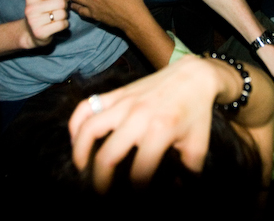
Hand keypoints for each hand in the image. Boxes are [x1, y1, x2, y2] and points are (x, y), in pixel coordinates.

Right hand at [23, 0, 69, 47]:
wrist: (31, 32)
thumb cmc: (40, 8)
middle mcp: (30, 8)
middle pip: (61, 2)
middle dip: (64, 5)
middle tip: (60, 8)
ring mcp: (34, 22)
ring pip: (62, 14)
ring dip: (64, 15)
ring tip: (58, 16)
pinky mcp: (40, 33)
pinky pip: (62, 25)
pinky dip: (64, 24)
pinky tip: (58, 24)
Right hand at [68, 56, 215, 192]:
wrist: (193, 76)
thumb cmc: (196, 113)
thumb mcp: (197, 145)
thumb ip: (188, 172)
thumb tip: (175, 190)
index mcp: (160, 131)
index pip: (140, 172)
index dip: (136, 191)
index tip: (135, 196)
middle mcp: (138, 117)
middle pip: (108, 157)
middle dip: (101, 182)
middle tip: (101, 192)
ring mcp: (124, 103)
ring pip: (89, 129)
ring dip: (80, 153)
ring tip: (81, 169)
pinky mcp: (116, 93)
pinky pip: (86, 106)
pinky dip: (75, 123)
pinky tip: (76, 140)